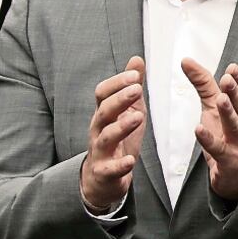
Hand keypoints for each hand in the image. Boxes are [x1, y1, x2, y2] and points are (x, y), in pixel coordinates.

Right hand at [81, 56, 146, 210]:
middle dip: (119, 99)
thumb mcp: (128, 110)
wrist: (103, 178)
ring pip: (105, 137)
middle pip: (103, 112)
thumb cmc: (118, 139)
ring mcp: (100, 151)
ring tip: (139, 117)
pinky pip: (109, 169)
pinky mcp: (104, 172)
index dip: (117, 83)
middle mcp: (98, 130)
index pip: (103, 93)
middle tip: (137, 88)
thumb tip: (137, 59)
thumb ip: (131, 87)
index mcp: (104, 114)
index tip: (135, 74)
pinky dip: (119, 164)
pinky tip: (129, 160)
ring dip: (121, 127)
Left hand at [181, 58, 237, 200]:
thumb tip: (186, 60)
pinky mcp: (228, 159)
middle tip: (227, 79)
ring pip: (235, 126)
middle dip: (235, 92)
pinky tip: (199, 129)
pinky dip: (209, 139)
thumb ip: (203, 84)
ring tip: (220, 100)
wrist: (235, 173)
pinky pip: (217, 149)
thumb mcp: (213, 107)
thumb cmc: (225, 135)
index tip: (232, 68)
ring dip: (229, 112)